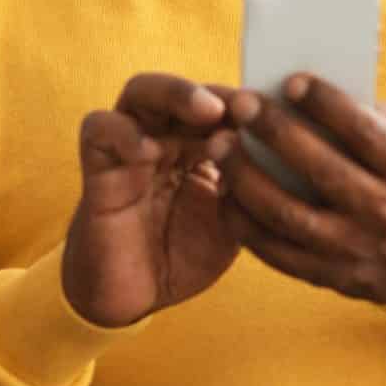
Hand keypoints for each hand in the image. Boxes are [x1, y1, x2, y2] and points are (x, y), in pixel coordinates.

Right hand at [64, 72, 265, 327]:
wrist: (134, 296)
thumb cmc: (183, 256)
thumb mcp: (231, 224)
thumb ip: (251, 191)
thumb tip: (288, 157)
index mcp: (198, 145)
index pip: (220, 107)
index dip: (246, 107)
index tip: (278, 113)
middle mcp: (163, 137)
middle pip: (183, 89)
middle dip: (215, 92)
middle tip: (244, 105)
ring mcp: (129, 148)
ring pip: (140, 92)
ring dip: (176, 94)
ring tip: (209, 111)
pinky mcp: (97, 167)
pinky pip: (100, 129)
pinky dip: (124, 132)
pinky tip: (150, 150)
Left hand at [217, 72, 385, 303]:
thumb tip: (330, 93)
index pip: (366, 134)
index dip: (327, 105)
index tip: (292, 81)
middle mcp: (385, 215)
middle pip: (321, 170)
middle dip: (276, 132)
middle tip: (242, 104)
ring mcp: (355, 250)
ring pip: (289, 214)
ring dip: (247, 178)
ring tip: (220, 145)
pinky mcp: (330, 276)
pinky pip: (277, 252)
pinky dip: (244, 223)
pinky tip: (224, 192)